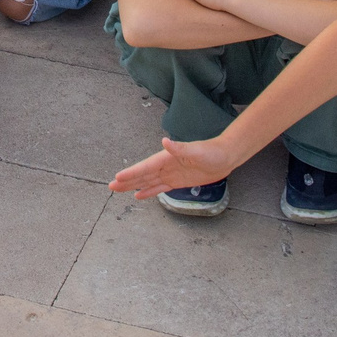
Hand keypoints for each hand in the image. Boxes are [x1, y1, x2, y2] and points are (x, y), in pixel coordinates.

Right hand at [111, 134, 238, 199]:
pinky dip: (148, 191)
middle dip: (127, 180)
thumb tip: (165, 141)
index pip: (146, 167)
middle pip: (142, 174)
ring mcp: (170, 173)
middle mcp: (166, 165)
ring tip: (118, 189)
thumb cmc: (212, 152)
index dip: (132, 172)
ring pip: (148, 181)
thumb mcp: (196, 150)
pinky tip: (139, 195)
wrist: (225, 157)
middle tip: (111, 186)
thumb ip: (179, 147)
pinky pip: (159, 187)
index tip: (118, 177)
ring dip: (133, 185)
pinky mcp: (177, 181)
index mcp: (167, 158)